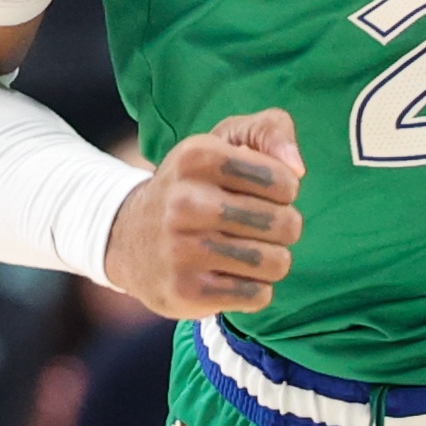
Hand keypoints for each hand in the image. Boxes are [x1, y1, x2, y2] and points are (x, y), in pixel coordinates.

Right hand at [101, 111, 301, 319]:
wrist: (129, 237)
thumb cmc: (195, 186)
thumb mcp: (225, 141)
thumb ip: (271, 130)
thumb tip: (297, 168)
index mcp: (196, 156)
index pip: (283, 181)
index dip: (285, 190)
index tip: (261, 192)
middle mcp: (184, 202)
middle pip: (284, 224)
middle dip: (284, 228)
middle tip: (259, 227)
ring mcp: (181, 250)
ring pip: (275, 263)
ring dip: (273, 261)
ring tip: (250, 253)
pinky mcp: (185, 292)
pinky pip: (258, 296)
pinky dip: (256, 289)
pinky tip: (233, 276)